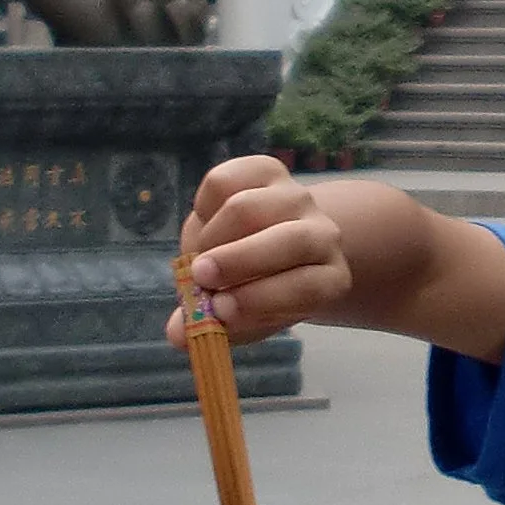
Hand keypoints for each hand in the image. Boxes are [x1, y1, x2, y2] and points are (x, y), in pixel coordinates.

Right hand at [170, 154, 350, 347]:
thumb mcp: (244, 318)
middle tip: (200, 278)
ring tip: (197, 259)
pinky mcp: (265, 170)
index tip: (220, 310)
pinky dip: (202, 207)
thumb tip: (176, 334)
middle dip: (237, 261)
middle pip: (288, 241)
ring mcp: (296, 197)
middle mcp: (323, 234)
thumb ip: (214, 326)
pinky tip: (204, 226)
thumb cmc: (258, 290)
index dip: (262, 299)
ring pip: (248, 208)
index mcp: (329, 278)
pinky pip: (223, 181)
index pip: (309, 287)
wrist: (269, 245)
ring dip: (211, 237)